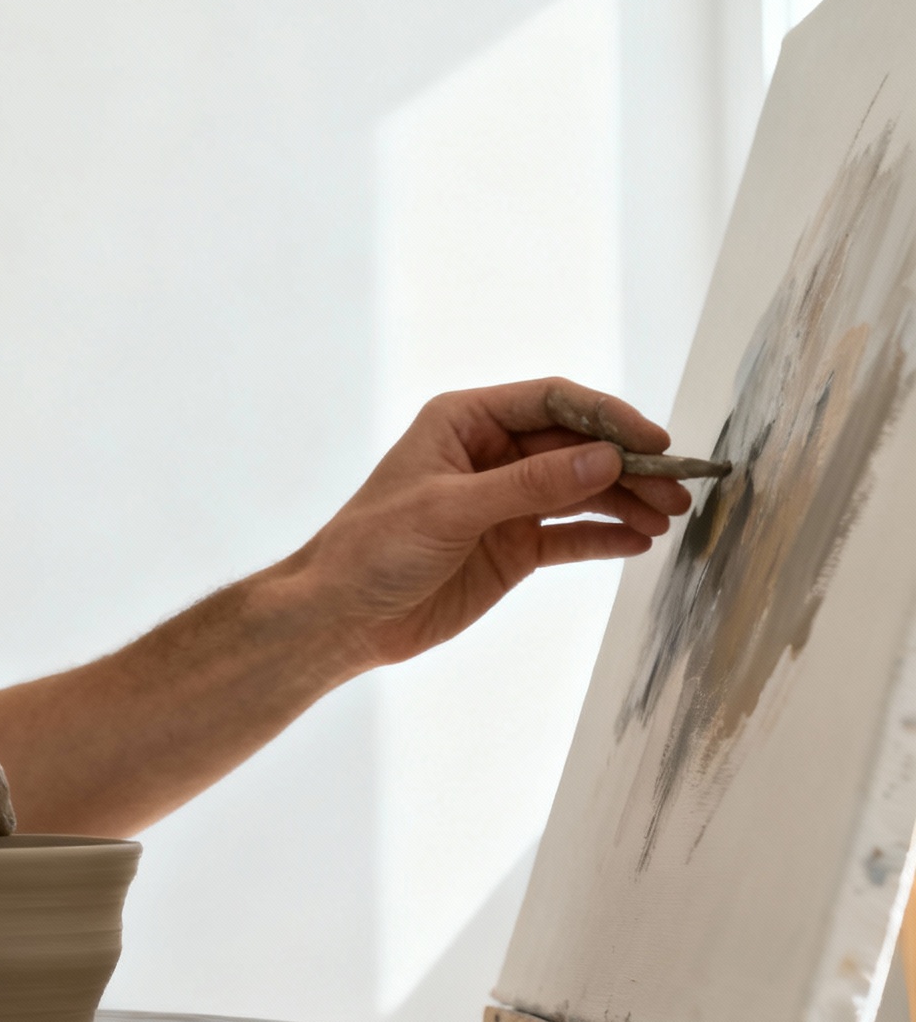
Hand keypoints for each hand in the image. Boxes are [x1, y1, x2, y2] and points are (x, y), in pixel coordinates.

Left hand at [295, 377, 692, 668]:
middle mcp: (490, 454)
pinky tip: (640, 541)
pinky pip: (569, 534)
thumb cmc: (375, 549)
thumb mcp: (451, 509)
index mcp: (465, 422)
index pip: (552, 403)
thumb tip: (606, 458)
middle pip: (576, 446)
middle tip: (678, 488)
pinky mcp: (512, 547)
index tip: (654, 441)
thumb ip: (530, 485)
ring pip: (580, 489)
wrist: (343, 617)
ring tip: (670, 517)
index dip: (607, 417)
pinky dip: (605, 536)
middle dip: (628, 463)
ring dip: (625, 499)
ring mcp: (504, 502)